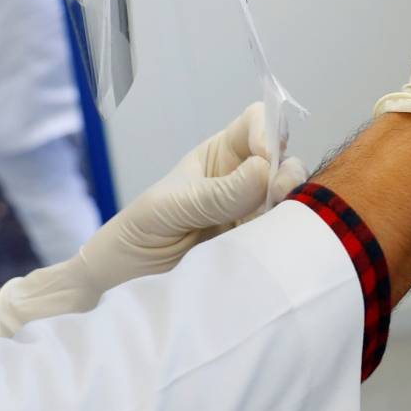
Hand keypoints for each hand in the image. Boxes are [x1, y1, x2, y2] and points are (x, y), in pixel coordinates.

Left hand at [0, 102, 306, 338]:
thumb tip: (265, 170)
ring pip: (289, 199)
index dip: (267, 131)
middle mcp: (242, 181)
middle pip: (282, 160)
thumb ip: (217, 193)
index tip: (264, 158)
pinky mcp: (255, 249)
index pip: (256, 124)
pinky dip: (283, 238)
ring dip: (289, 207)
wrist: (121, 287)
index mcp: (218, 157)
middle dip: (287, 173)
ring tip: (272, 224)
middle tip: (277, 196)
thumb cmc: (137, 235)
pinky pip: (280, 237)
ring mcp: (252, 215)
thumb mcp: (171, 208)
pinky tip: (272, 245)